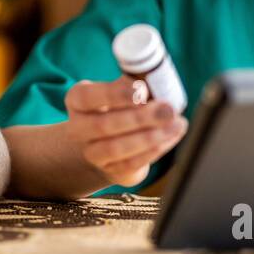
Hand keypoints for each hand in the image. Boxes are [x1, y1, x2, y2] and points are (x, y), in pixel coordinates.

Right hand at [64, 75, 188, 188]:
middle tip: (168, 109)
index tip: (141, 90)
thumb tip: (158, 83)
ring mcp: (92, 153)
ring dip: (150, 137)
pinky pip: (131, 163)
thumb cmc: (120, 107)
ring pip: (116, 148)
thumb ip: (136, 84)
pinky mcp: (110, 170)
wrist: (110, 142)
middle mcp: (77, 129)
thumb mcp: (122, 90)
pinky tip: (171, 137)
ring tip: (176, 124)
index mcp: (77, 101)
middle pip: (103, 125)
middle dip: (139, 118)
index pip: (87, 97)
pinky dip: (153, 150)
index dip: (114, 94)